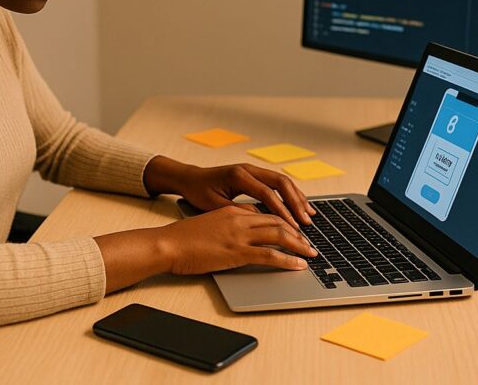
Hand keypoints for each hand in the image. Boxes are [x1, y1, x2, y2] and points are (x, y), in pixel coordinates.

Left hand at [144, 156, 315, 226]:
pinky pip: (277, 183)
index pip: (267, 193)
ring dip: (297, 198)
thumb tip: (259, 221)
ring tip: (310, 215)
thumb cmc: (199, 193)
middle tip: (307, 222)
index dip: (282, 211)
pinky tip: (299, 206)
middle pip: (281, 182)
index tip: (293, 227)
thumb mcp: (214, 205)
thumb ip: (237, 212)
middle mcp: (248, 169)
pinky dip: (290, 195)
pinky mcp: (254, 175)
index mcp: (238, 175)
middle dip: (296, 203)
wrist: (190, 179)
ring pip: (282, 181)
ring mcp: (253, 169)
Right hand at [157, 205, 316, 274]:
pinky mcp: (237, 252)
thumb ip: (228, 225)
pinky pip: (270, 255)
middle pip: (278, 220)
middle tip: (309, 242)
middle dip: (297, 231)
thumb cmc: (183, 238)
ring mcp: (239, 235)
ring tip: (310, 253)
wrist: (167, 244)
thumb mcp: (209, 224)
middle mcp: (239, 219)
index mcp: (232, 211)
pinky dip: (288, 260)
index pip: (266, 212)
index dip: (284, 221)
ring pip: (279, 234)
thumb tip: (241, 233)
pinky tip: (298, 265)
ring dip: (299, 244)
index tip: (295, 230)